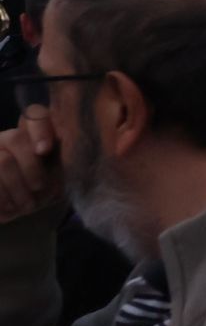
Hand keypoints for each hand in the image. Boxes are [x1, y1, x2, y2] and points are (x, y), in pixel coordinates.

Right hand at [0, 105, 62, 220]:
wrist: (22, 210)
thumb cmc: (47, 190)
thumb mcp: (63, 175)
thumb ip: (69, 159)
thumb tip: (79, 151)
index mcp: (35, 133)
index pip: (35, 115)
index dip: (39, 128)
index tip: (45, 150)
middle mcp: (8, 137)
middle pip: (15, 138)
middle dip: (30, 167)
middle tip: (39, 187)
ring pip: (2, 161)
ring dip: (17, 188)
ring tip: (26, 206)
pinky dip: (2, 198)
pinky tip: (8, 209)